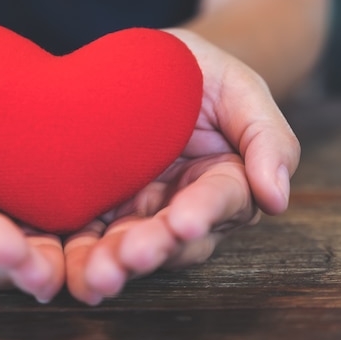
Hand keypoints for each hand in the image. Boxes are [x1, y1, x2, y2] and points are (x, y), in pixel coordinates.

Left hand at [64, 28, 299, 304]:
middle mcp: (185, 205)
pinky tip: (63, 269)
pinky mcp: (103, 208)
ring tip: (93, 274)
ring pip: (131, 245)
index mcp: (224, 179)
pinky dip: (77, 254)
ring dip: (112, 262)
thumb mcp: (238, 88)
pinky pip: (91, 234)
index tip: (185, 220)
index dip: (204, 211)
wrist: (146, 65)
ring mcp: (141, 210)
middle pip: (174, 237)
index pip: (221, 199)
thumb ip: (266, 136)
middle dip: (152, 248)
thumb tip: (277, 198)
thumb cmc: (197, 72)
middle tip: (130, 257)